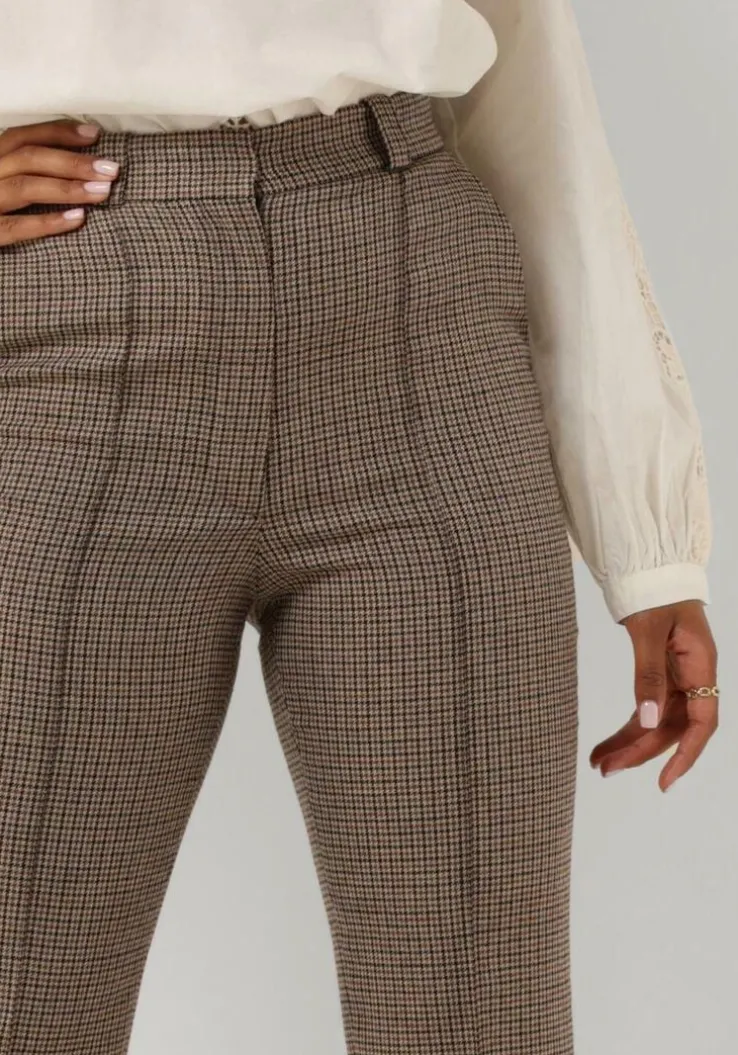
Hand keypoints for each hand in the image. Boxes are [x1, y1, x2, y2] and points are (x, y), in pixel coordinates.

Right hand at [0, 119, 118, 246]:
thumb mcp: (2, 180)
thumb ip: (24, 171)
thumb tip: (78, 164)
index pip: (21, 137)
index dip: (57, 133)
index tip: (95, 135)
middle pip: (27, 158)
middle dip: (72, 161)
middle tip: (111, 169)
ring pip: (23, 187)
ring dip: (67, 187)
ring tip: (102, 192)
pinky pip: (16, 227)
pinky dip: (47, 222)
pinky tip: (77, 219)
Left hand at [589, 600, 718, 791]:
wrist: (651, 569)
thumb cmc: (655, 592)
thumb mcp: (648, 630)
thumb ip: (649, 675)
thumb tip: (646, 721)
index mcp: (700, 665)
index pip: (701, 722)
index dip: (686, 754)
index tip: (664, 781)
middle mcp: (693, 676)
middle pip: (672, 726)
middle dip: (640, 752)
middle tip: (604, 770)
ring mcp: (678, 677)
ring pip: (656, 721)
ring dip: (630, 743)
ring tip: (598, 763)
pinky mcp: (661, 674)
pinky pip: (647, 708)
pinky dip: (628, 726)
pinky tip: (607, 743)